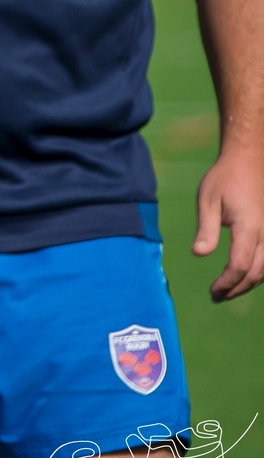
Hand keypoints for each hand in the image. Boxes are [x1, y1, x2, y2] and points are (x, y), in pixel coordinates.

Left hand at [194, 146, 263, 300]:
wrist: (249, 161)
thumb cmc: (225, 179)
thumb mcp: (208, 200)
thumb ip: (206, 229)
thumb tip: (199, 254)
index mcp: (249, 227)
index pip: (241, 265)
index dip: (227, 282)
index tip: (212, 291)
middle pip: (257, 272)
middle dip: (237, 288)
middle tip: (216, 297)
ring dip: (248, 283)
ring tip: (227, 291)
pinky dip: (257, 272)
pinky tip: (242, 276)